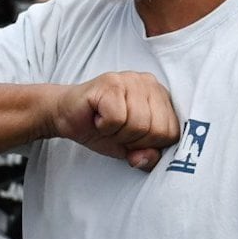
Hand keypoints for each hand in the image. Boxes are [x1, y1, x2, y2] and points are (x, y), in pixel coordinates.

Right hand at [45, 70, 178, 168]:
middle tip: (116, 130)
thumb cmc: (101, 129)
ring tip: (106, 123)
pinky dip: (104, 126)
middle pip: (157, 130)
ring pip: (139, 125)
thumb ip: (147, 156)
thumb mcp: (130, 149)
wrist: (65, 115)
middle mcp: (150, 83)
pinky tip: (97, 117)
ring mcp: (131, 80)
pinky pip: (117, 119)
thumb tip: (145, 158)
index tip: (130, 137)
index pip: (172, 133)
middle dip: (133, 140)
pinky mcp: (111, 83)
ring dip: (117, 133)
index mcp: (161, 97)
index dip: (149, 145)